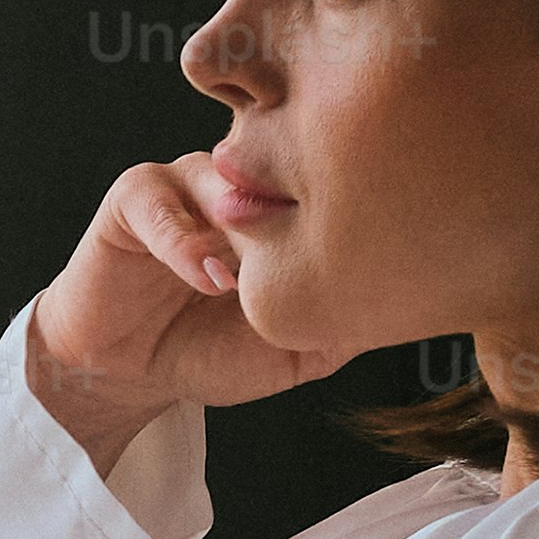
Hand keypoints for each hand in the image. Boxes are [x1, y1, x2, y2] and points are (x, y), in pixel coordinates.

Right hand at [20, 155, 355, 464]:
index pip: (323, 179)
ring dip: (245, 213)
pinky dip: (185, 239)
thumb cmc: (208, 353)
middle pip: (279, 162)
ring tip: (259, 266)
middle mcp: (237, 185)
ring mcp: (186, 186)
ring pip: (223, 172)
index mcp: (280, 208)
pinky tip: (209, 280)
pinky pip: (159, 202)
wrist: (130, 375)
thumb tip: (408, 306)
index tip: (376, 234)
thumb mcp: (293, 347)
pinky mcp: (133, 201)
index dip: (348, 198)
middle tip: (330, 230)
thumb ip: (340, 324)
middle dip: (302, 190)